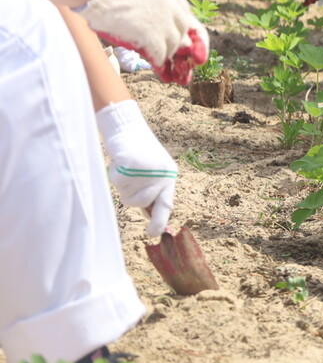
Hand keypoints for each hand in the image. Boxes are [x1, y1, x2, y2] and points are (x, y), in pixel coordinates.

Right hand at [75, 0, 208, 84]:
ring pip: (175, 43)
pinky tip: (154, 61)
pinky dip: (159, 59)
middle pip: (183, 28)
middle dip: (177, 40)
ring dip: (168, 51)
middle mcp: (170, 3)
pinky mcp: (153, 34)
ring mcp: (163, 19)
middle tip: (171, 49)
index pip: (185, 11)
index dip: (182, 26)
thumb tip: (158, 25)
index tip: (179, 34)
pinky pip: (162, 53)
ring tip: (159, 55)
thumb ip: (152, 3)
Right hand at [97, 100, 176, 235]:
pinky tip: (121, 161)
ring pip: (126, 194)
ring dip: (122, 184)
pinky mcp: (132, 164)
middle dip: (131, 195)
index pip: (166, 204)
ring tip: (127, 167)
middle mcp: (162, 174)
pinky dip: (115, 173)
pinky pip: (117, 181)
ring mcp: (148, 170)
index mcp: (169, 176)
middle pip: (139, 203)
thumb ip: (152, 192)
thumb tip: (151, 216)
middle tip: (129, 177)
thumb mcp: (152, 172)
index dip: (160, 221)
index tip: (152, 233)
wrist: (128, 128)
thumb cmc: (139, 153)